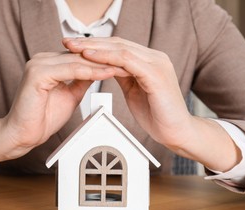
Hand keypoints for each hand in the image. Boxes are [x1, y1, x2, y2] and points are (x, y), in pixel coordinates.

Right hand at [0, 52, 123, 165]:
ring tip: (122, 67)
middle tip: (129, 62)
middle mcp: (42, 59)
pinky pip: (70, 70)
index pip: (81, 57)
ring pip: (78, 60)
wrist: (22, 134)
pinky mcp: (38, 74)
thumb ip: (81, 82)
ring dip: (102, 64)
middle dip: (106, 60)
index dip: (103, 60)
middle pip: (81, 55)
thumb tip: (97, 72)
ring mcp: (39, 64)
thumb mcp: (69, 96)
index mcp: (49, 63)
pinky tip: (106, 73)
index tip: (124, 65)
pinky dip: (90, 72)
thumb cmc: (42, 118)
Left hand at [63, 37, 240, 171]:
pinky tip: (89, 57)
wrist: (177, 132)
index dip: (95, 45)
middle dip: (89, 42)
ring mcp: (156, 63)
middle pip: (117, 43)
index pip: (118, 47)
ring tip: (73, 48)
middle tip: (67, 42)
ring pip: (120, 49)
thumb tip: (105, 69)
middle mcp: (154, 58)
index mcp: (148, 61)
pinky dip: (106, 58)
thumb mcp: (135, 91)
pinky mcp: (156, 74)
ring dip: (94, 47)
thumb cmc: (157, 115)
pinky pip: (126, 61)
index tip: (73, 47)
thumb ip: (124, 77)